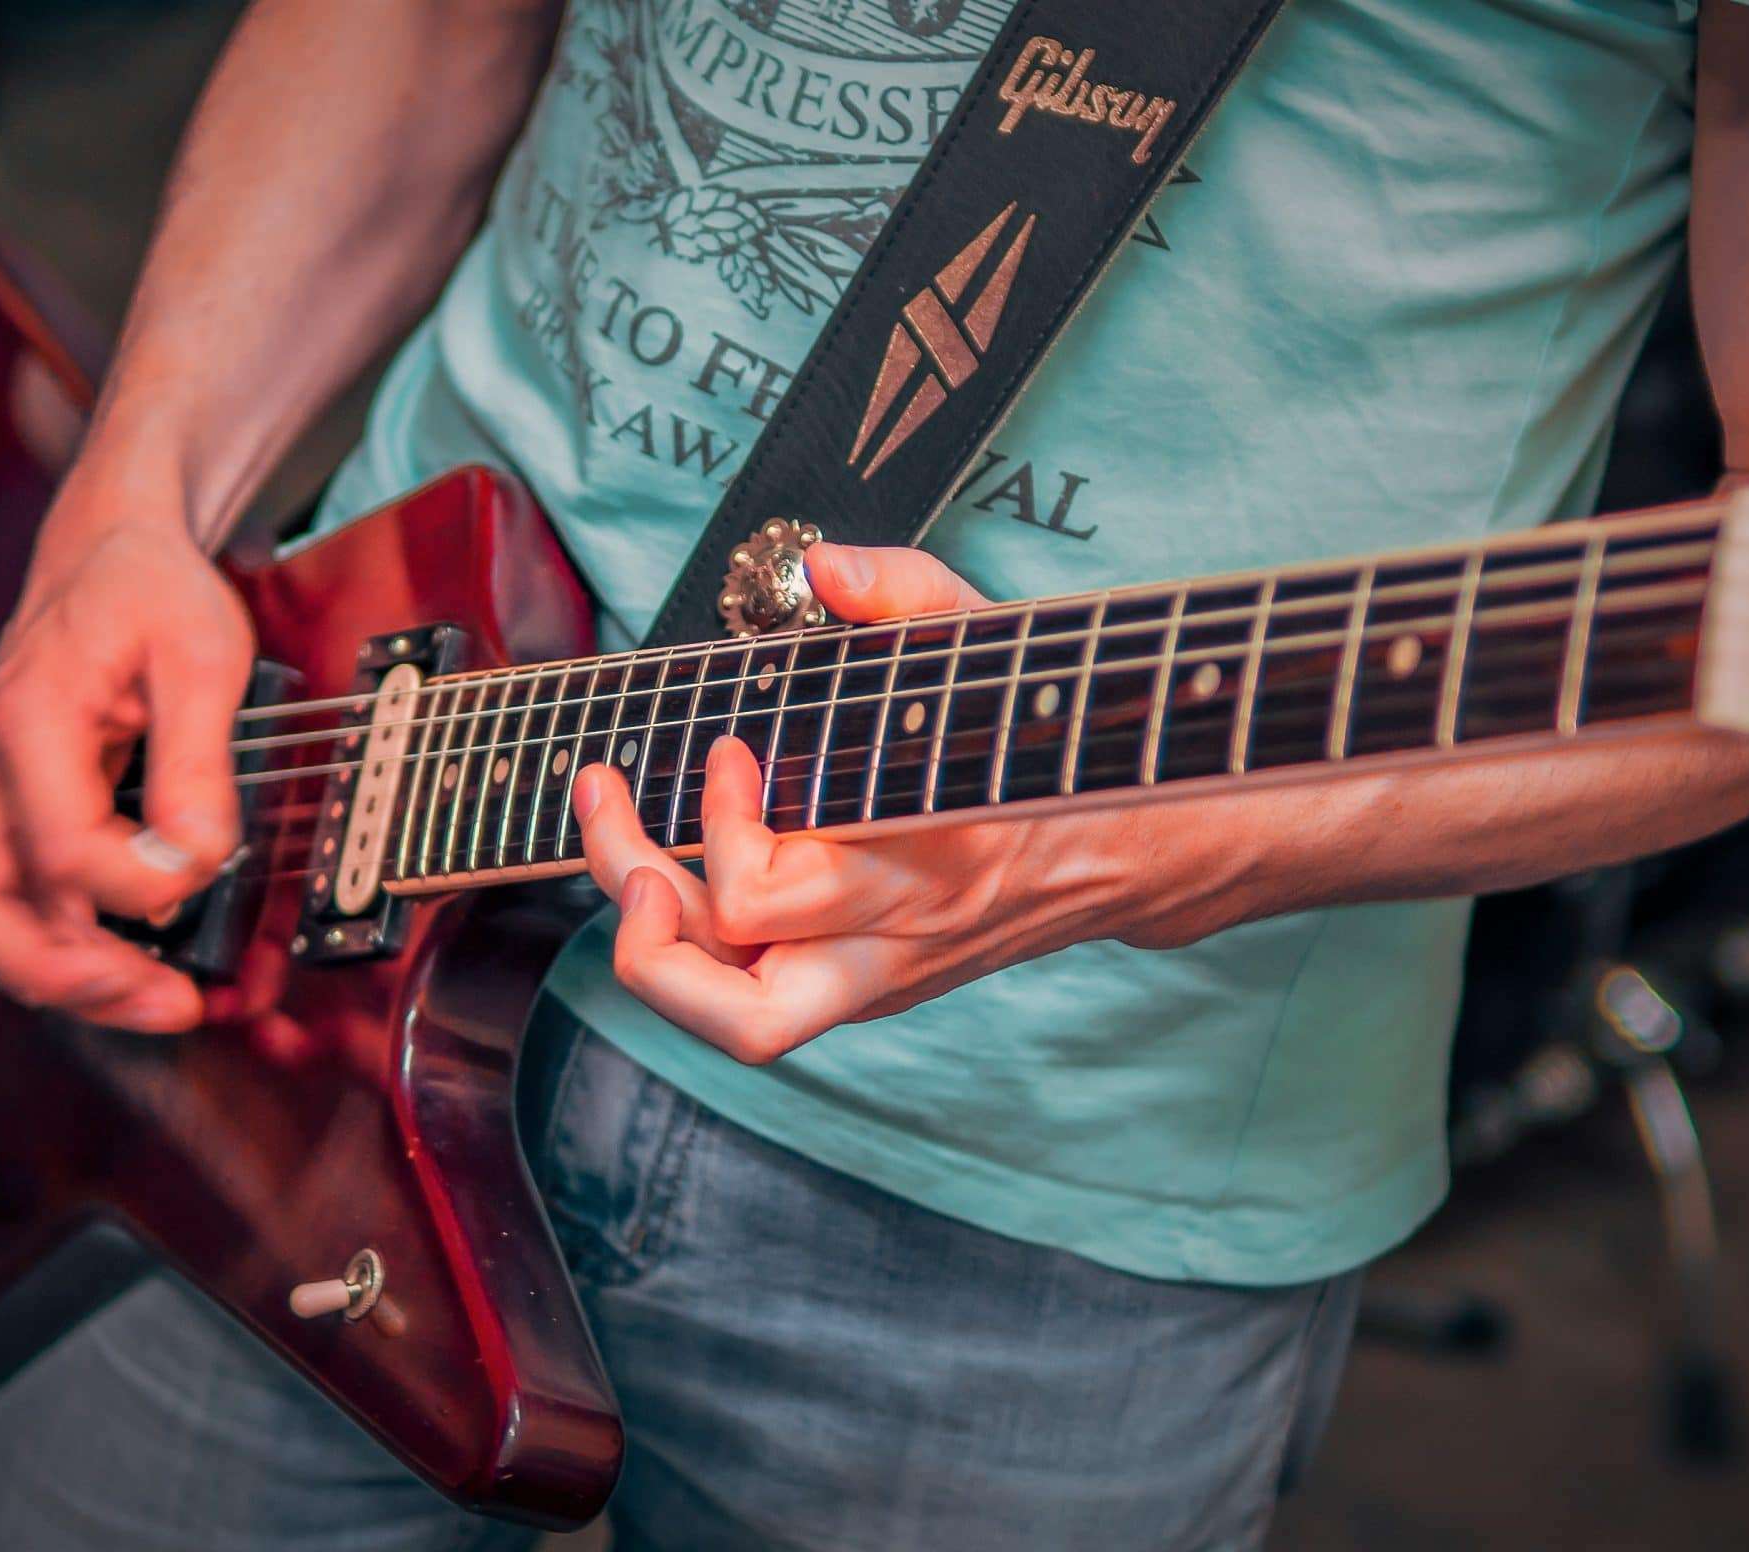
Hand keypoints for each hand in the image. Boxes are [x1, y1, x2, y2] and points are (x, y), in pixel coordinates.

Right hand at [0, 463, 253, 1032]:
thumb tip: (195, 855)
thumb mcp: (201, 653)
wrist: (109, 551)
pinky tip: (127, 964)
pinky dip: (59, 948)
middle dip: (60, 976)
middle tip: (157, 999)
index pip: (61, 847)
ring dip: (59, 978)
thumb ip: (199, 758)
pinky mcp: (10, 815)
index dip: (141, 882)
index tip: (205, 864)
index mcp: (27, 721)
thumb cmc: (148, 589)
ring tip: (154, 1000)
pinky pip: (9, 903)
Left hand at [570, 544, 1252, 1062]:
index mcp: (923, 863)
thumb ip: (906, 595)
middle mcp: (892, 945)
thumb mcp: (990, 642)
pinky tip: (673, 872)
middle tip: (617, 823)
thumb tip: (824, 570)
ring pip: (739, 1025)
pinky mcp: (865, 985)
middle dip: (640, 924)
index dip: (719, 824)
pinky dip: (696, 947)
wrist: (1131, 843)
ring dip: (653, 955)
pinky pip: (755, 996)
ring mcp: (876, 978)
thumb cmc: (1047, 737)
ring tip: (627, 865)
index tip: (729, 748)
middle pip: (735, 1008)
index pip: (769, 894)